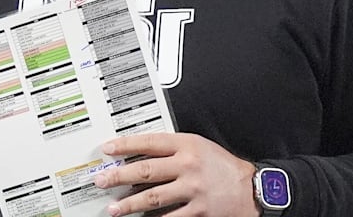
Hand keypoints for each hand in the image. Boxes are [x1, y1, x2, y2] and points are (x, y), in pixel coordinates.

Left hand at [92, 132, 258, 216]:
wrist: (251, 188)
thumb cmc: (222, 166)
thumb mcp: (200, 146)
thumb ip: (173, 148)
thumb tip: (140, 154)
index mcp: (188, 145)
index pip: (150, 142)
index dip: (125, 145)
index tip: (108, 149)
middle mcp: (188, 165)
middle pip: (146, 170)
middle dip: (119, 176)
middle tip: (101, 180)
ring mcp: (193, 189)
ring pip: (153, 197)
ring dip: (130, 204)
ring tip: (113, 207)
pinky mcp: (199, 211)